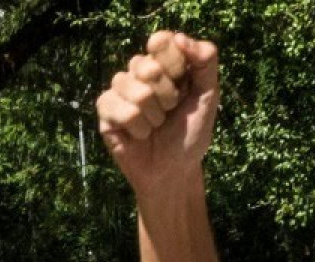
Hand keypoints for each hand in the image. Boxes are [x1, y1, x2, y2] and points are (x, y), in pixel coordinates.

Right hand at [96, 31, 219, 192]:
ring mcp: (121, 89)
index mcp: (165, 63)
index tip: (183, 86)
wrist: (174, 172)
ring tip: (155, 127)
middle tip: (170, 113)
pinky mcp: (106, 108)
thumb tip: (180, 36)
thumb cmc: (190, 135)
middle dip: (166, 97)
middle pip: (147, 67)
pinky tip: (139, 135)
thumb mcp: (208, 98)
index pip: (161, 42)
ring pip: (133, 89)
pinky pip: (119, 108)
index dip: (173, 64)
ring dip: (152, 116)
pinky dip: (137, 128)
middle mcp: (140, 72)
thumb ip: (206, 62)